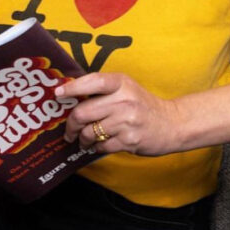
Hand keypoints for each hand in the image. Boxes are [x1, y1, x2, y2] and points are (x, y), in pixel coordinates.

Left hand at [58, 73, 183, 156]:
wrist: (172, 124)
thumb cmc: (143, 105)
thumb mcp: (127, 89)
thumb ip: (103, 90)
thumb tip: (70, 97)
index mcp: (121, 83)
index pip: (92, 81)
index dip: (72, 87)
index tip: (57, 93)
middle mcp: (124, 100)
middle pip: (83, 112)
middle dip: (71, 125)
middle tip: (69, 131)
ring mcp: (127, 121)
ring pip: (90, 132)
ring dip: (83, 139)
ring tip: (84, 140)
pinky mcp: (130, 140)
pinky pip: (101, 146)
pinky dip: (96, 148)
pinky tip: (99, 145)